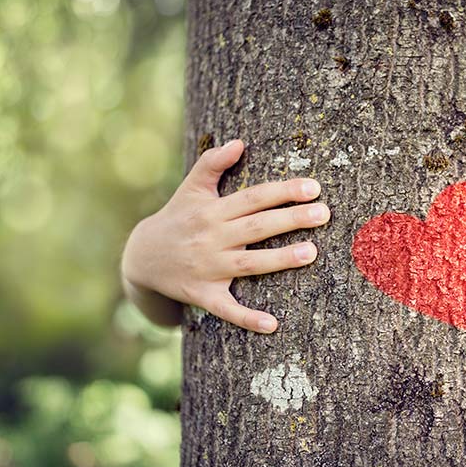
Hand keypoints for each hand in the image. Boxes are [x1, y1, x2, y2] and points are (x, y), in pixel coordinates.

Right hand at [121, 139, 330, 333]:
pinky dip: (248, 318)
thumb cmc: (177, 218)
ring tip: (312, 253)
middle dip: (291, 219)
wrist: (140, 259)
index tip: (313, 188)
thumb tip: (239, 142)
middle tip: (324, 213)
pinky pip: (227, 309)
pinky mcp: (202, 295)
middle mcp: (211, 238)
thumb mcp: (190, 189)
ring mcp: (207, 268)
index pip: (253, 198)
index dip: (283, 192)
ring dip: (280, 260)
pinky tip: (273, 324)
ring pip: (249, 264)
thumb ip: (212, 163)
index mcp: (212, 211)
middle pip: (257, 227)